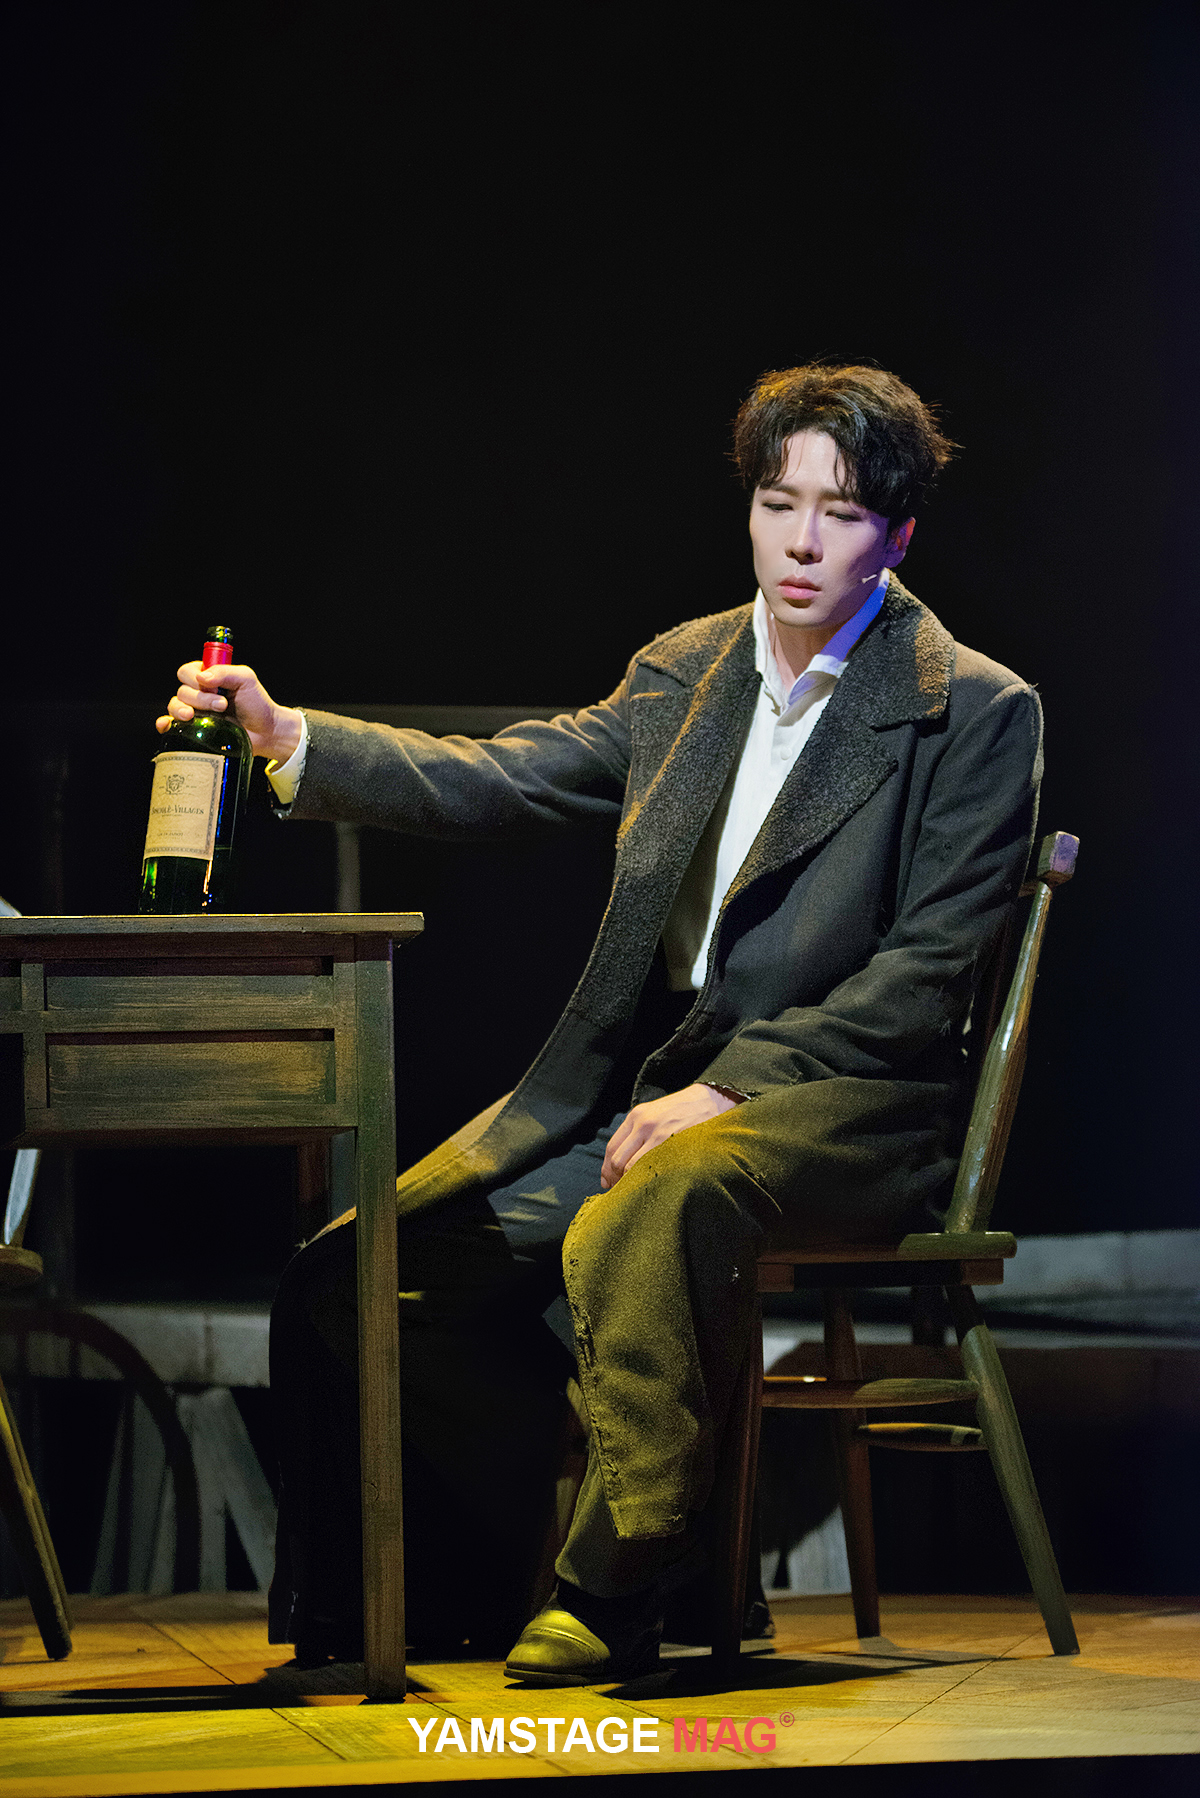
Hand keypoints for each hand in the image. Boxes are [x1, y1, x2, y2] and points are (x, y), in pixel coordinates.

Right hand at [157, 662, 302, 762]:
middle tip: (222, 705)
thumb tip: (201, 678)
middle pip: (182, 690)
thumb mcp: (246, 679)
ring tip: (207, 716)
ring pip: (175, 705)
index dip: (195, 678)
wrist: (265, 732)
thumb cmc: (257, 704)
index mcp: (208, 677)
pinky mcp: (194, 729)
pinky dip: (167, 723)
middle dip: (200, 698)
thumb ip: (225, 672)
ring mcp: (195, 711)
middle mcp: (198, 693)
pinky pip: (171, 724)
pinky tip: (170, 725)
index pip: (187, 671)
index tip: (214, 687)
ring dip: (186, 710)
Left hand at [599, 1083, 740, 1189]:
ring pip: (630, 1167)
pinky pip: (649, 1167)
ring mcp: (656, 1133)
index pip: (611, 1148)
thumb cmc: (681, 1111)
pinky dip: (644, 1179)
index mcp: (635, 1116)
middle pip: (617, 1160)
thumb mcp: (654, 1114)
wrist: (710, 1100)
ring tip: (635, 1191)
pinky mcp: (671, 1142)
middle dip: (616, 1179)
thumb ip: (637, 1133)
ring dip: (629, 1182)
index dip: (607, 1169)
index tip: (608, 1182)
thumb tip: (620, 1164)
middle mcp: (642, 1124)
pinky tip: (649, 1185)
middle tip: (621, 1191)